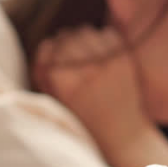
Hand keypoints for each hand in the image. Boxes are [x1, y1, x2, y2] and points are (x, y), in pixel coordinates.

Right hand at [33, 26, 149, 139]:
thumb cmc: (85, 121)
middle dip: (67, 43)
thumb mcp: (56, 102)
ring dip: (84, 39)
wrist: (121, 134)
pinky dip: (104, 40)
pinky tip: (104, 54)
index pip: (49, 47)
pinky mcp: (123, 59)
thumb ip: (44, 74)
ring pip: (86, 32)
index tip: (57, 56)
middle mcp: (82, 68)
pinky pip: (108, 34)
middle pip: (67, 36)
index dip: (52, 50)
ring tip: (89, 54)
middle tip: (74, 55)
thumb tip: (47, 44)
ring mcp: (104, 62)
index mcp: (62, 80)